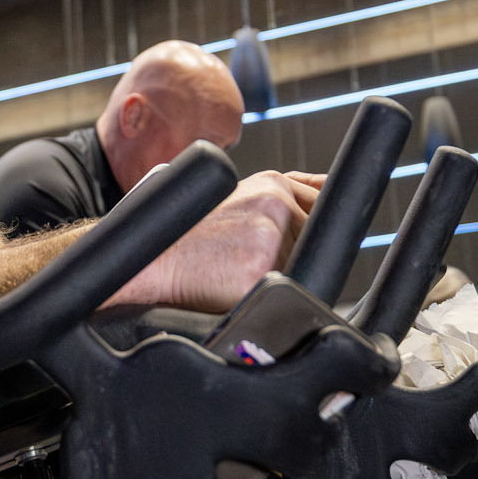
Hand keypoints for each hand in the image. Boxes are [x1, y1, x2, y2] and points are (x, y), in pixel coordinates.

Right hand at [119, 170, 318, 311]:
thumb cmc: (189, 233)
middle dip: (293, 254)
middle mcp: (274, 204)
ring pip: (301, 268)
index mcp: (273, 184)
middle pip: (314, 242)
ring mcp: (268, 237)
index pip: (323, 208)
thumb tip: (327, 190)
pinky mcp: (259, 272)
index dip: (309, 231)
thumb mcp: (239, 195)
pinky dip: (262, 295)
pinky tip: (233, 283)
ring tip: (237, 268)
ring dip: (278, 276)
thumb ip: (286, 192)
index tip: (289, 240)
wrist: (150, 259)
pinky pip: (282, 293)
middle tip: (247, 256)